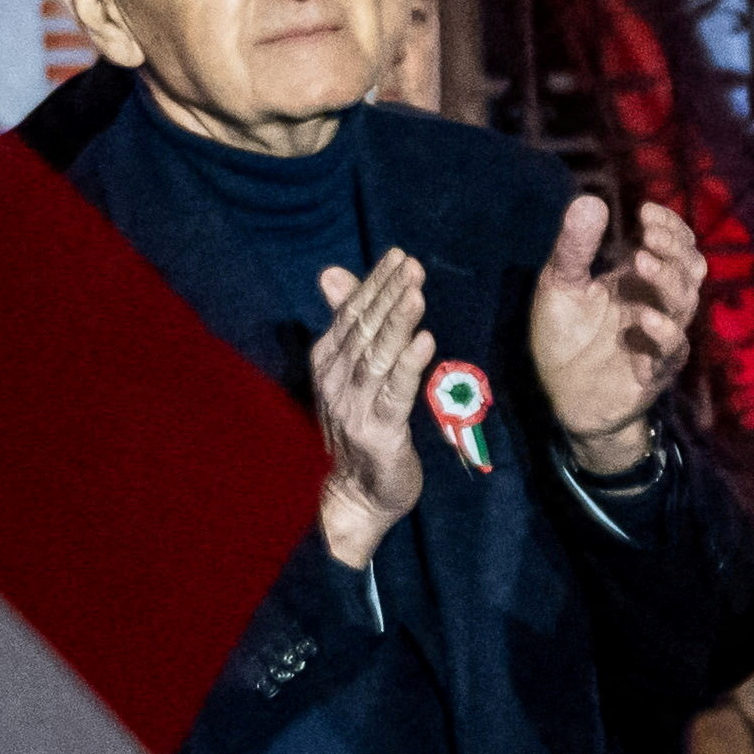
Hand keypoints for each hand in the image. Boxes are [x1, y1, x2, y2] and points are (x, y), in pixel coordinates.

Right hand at [306, 246, 434, 570]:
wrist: (354, 496)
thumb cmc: (359, 430)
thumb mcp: (350, 372)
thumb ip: (349, 324)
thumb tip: (332, 273)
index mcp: (327, 363)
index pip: (351, 315)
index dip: (374, 285)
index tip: (398, 256)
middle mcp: (336, 382)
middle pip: (365, 330)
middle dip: (388, 295)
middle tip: (410, 264)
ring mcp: (354, 407)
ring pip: (379, 356)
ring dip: (398, 322)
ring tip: (416, 291)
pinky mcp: (379, 433)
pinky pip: (395, 393)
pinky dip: (409, 365)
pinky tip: (426, 341)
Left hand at [530, 185, 706, 469]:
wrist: (564, 398)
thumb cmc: (565, 338)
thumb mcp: (559, 285)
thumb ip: (575, 247)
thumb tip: (591, 199)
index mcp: (640, 281)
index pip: (676, 246)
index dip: (670, 227)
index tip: (646, 211)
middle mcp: (658, 305)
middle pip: (691, 269)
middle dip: (674, 248)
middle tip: (647, 236)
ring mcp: (661, 338)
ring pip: (685, 303)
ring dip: (667, 281)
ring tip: (640, 262)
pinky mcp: (655, 371)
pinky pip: (671, 350)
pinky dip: (662, 333)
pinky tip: (642, 319)